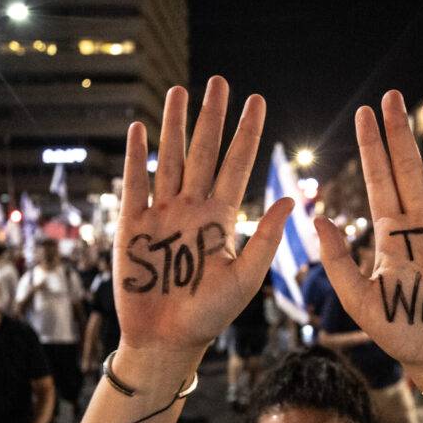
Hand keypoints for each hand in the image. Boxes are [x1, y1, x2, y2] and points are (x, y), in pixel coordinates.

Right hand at [114, 76, 292, 355]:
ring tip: (180, 91)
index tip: (257, 101)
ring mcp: (162, 215)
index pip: (237, 165)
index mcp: (222, 219)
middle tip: (219, 81)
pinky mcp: (133, 227)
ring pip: (170, 160)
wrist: (166, 341)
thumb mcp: (245, 279)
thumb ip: (264, 240)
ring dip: (174, 126)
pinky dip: (137, 158)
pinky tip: (140, 130)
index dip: (247, 134)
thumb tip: (289, 200)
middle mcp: (193, 209)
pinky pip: (135, 185)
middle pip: (203, 152)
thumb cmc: (209, 316)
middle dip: (211, 118)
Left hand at [315, 93, 422, 384]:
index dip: (373, 148)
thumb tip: (318, 218)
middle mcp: (419, 225)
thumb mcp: (361, 300)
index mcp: (390, 235)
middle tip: (393, 96)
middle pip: (409, 168)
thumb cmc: (401, 333)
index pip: (379, 180)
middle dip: (401, 133)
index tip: (364, 114)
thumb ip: (339, 262)